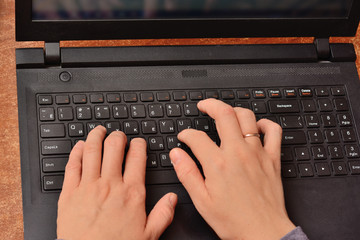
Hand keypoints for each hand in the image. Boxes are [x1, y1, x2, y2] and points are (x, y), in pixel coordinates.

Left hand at [57, 127, 176, 239]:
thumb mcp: (148, 236)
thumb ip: (163, 214)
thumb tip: (173, 198)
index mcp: (131, 193)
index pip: (137, 158)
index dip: (138, 145)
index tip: (138, 143)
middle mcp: (110, 185)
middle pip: (114, 148)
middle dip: (118, 137)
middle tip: (118, 135)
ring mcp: (88, 187)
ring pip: (92, 150)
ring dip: (96, 136)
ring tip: (99, 131)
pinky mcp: (69, 193)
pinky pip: (72, 165)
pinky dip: (77, 151)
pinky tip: (80, 146)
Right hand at [170, 99, 295, 239]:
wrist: (263, 232)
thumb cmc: (234, 220)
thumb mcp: (202, 201)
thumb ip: (187, 173)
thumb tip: (176, 154)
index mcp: (218, 164)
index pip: (196, 137)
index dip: (186, 134)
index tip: (184, 137)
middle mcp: (238, 153)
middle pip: (224, 114)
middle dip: (210, 105)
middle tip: (203, 106)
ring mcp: (257, 153)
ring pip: (247, 117)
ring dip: (234, 110)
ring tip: (226, 113)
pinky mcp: (272, 158)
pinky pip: (273, 131)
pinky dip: (265, 124)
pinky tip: (256, 126)